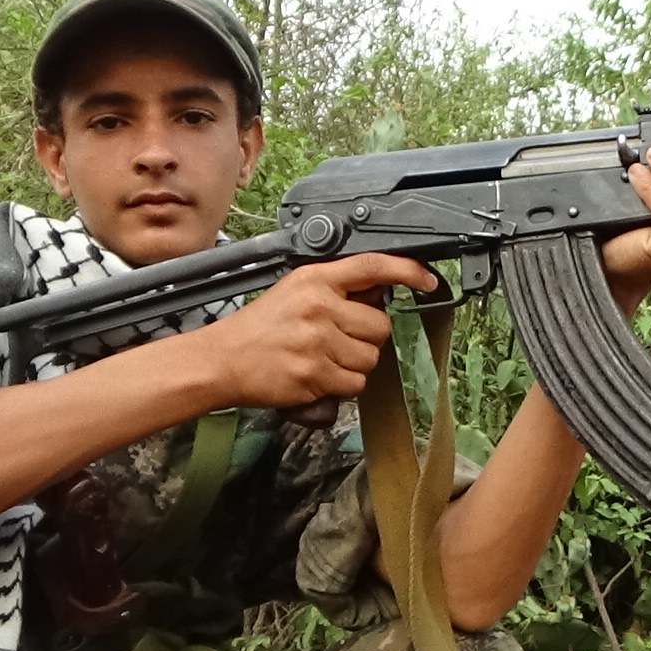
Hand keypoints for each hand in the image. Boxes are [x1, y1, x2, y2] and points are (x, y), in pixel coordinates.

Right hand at [199, 253, 437, 408]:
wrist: (223, 360)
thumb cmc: (258, 328)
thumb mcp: (294, 291)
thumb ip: (335, 290)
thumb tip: (379, 295)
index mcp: (315, 279)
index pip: (372, 266)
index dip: (407, 271)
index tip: (427, 280)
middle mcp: (320, 306)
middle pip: (380, 325)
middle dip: (365, 337)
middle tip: (336, 339)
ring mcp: (318, 341)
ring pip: (370, 357)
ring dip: (355, 363)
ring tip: (323, 358)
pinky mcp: (316, 373)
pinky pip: (355, 383)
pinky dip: (343, 384)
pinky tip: (318, 375)